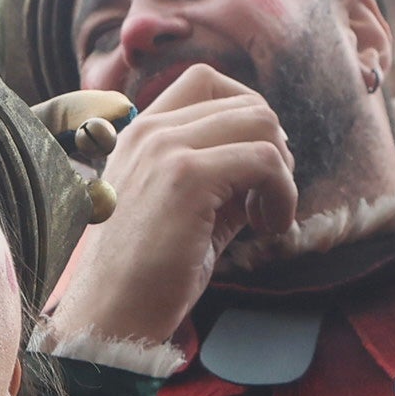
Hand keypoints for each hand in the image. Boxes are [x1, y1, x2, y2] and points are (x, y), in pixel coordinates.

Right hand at [41, 64, 299, 355]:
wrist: (111, 316)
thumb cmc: (145, 275)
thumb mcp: (184, 210)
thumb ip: (221, 178)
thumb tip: (273, 163)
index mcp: (140, 133)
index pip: (207, 80)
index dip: (247, 115)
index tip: (254, 167)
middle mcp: (148, 130)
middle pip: (245, 101)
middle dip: (275, 147)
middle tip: (269, 198)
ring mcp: (165, 149)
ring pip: (262, 122)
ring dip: (282, 172)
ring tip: (268, 216)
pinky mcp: (187, 177)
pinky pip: (266, 161)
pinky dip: (283, 194)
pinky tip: (269, 228)